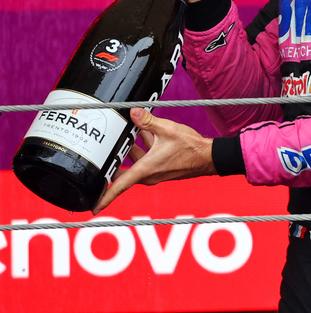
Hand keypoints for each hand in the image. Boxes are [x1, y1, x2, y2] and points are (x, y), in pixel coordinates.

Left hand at [93, 108, 215, 213]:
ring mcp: (155, 174)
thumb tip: (133, 112)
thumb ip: (148, 121)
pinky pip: (145, 161)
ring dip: (133, 149)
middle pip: (124, 170)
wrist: (209, 157)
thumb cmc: (191, 147)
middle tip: (108, 147)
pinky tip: (146, 134)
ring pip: (135, 163)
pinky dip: (144, 150)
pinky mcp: (161, 170)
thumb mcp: (168, 130)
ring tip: (131, 133)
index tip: (92, 207)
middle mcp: (148, 176)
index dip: (104, 198)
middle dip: (117, 158)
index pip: (118, 187)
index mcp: (145, 170)